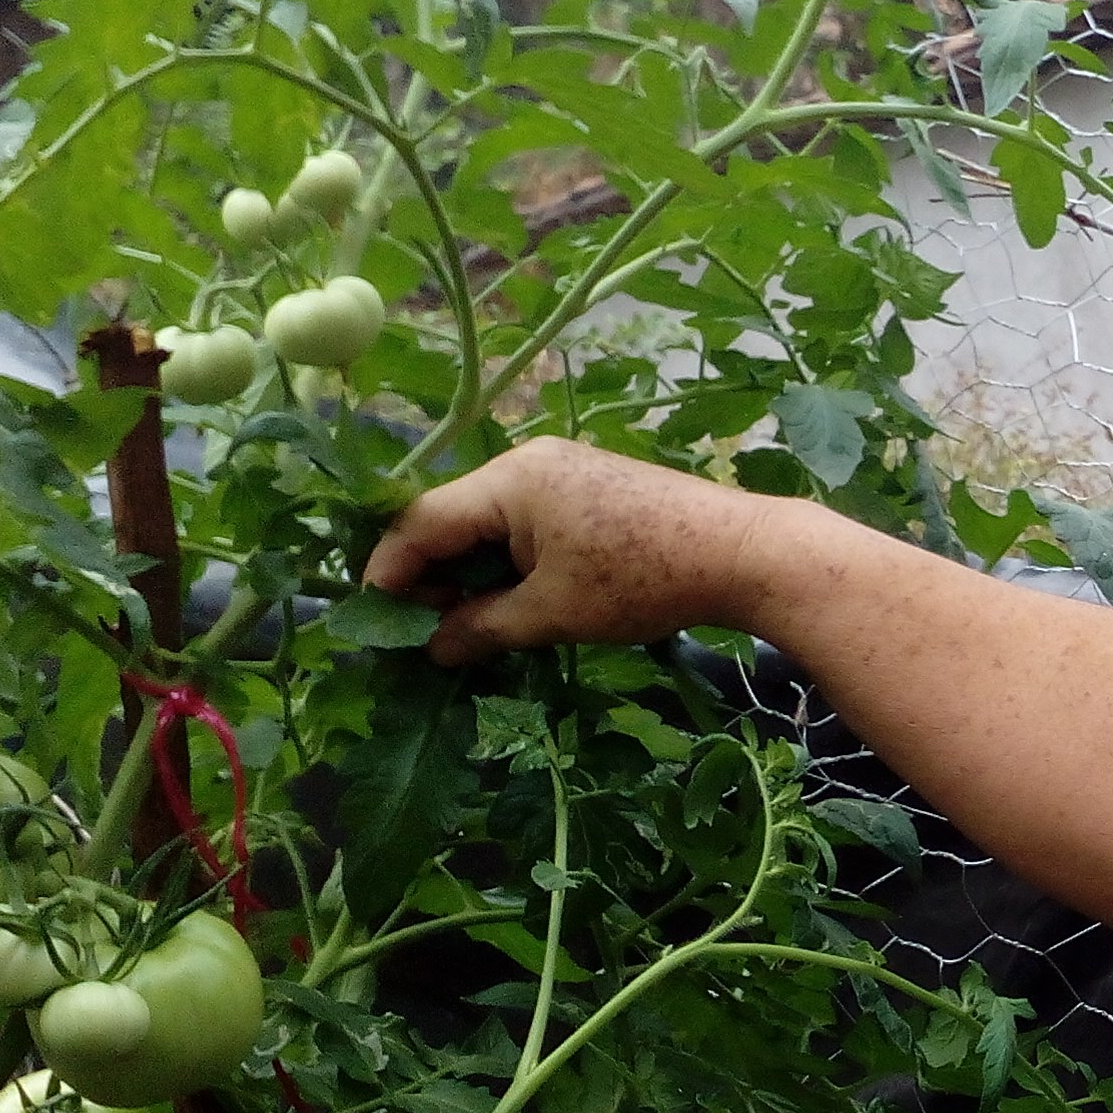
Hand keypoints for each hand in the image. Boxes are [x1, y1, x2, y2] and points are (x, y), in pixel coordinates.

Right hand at [363, 441, 762, 666]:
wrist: (742, 553)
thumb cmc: (641, 580)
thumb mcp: (553, 614)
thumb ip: (483, 628)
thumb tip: (433, 649)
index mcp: (510, 480)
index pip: (422, 521)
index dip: (391, 571)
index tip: (370, 619)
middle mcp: (528, 462)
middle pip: (453, 518)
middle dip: (432, 576)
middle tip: (423, 634)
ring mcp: (563, 471)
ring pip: (490, 523)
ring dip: (472, 573)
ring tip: (467, 627)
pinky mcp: (590, 489)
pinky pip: (527, 522)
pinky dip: (510, 561)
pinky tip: (513, 602)